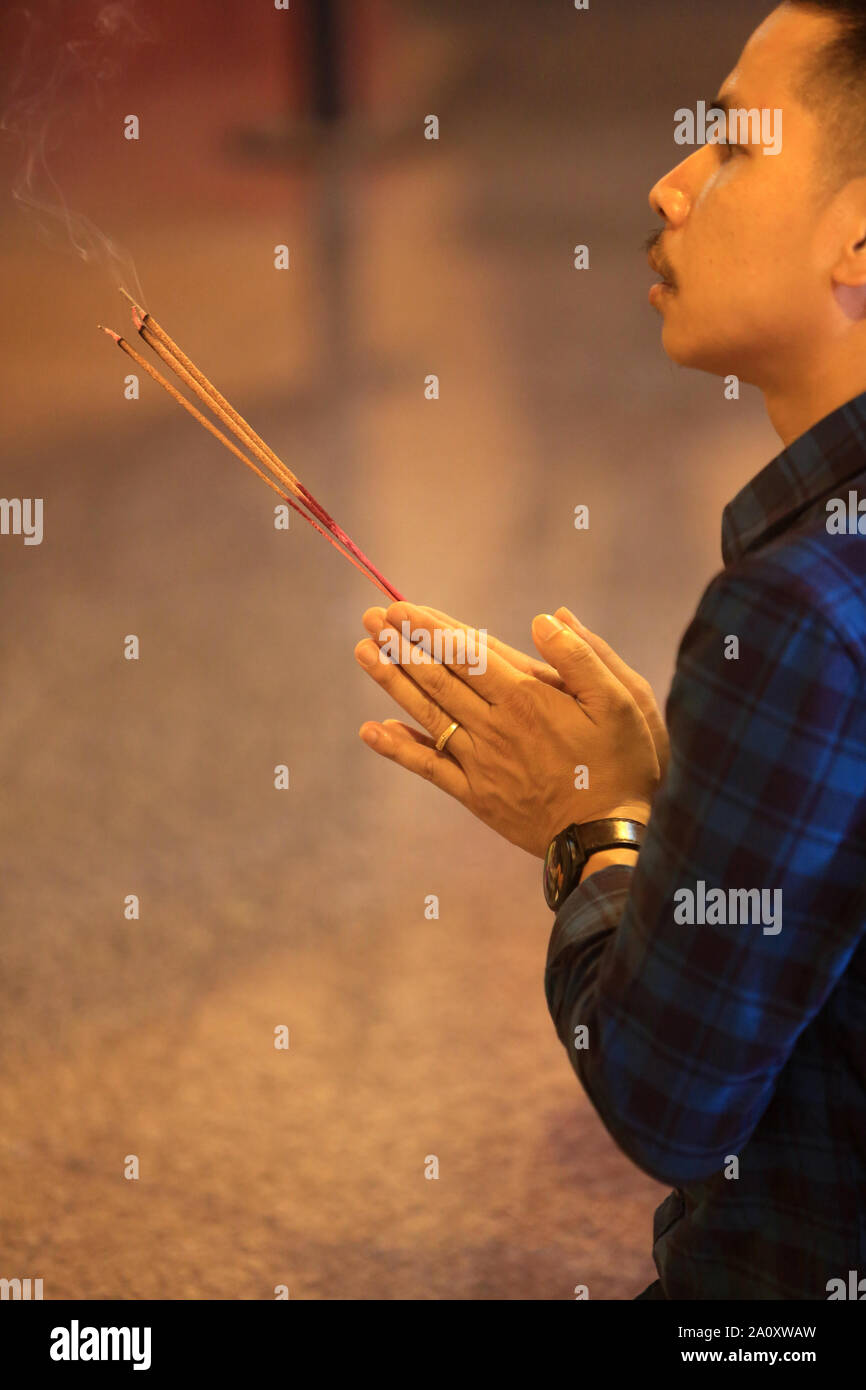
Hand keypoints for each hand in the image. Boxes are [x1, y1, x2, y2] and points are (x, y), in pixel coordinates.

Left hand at [362, 602, 669, 781]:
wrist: (607, 839)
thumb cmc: (622, 765)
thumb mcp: (623, 702)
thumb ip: (583, 657)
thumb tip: (547, 618)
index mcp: (528, 698)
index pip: (468, 653)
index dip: (432, 628)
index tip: (403, 607)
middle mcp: (495, 726)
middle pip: (439, 678)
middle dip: (402, 645)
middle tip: (372, 618)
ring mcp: (481, 762)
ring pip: (428, 714)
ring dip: (392, 682)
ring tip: (363, 652)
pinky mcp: (476, 795)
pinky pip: (429, 767)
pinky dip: (399, 749)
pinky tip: (371, 730)